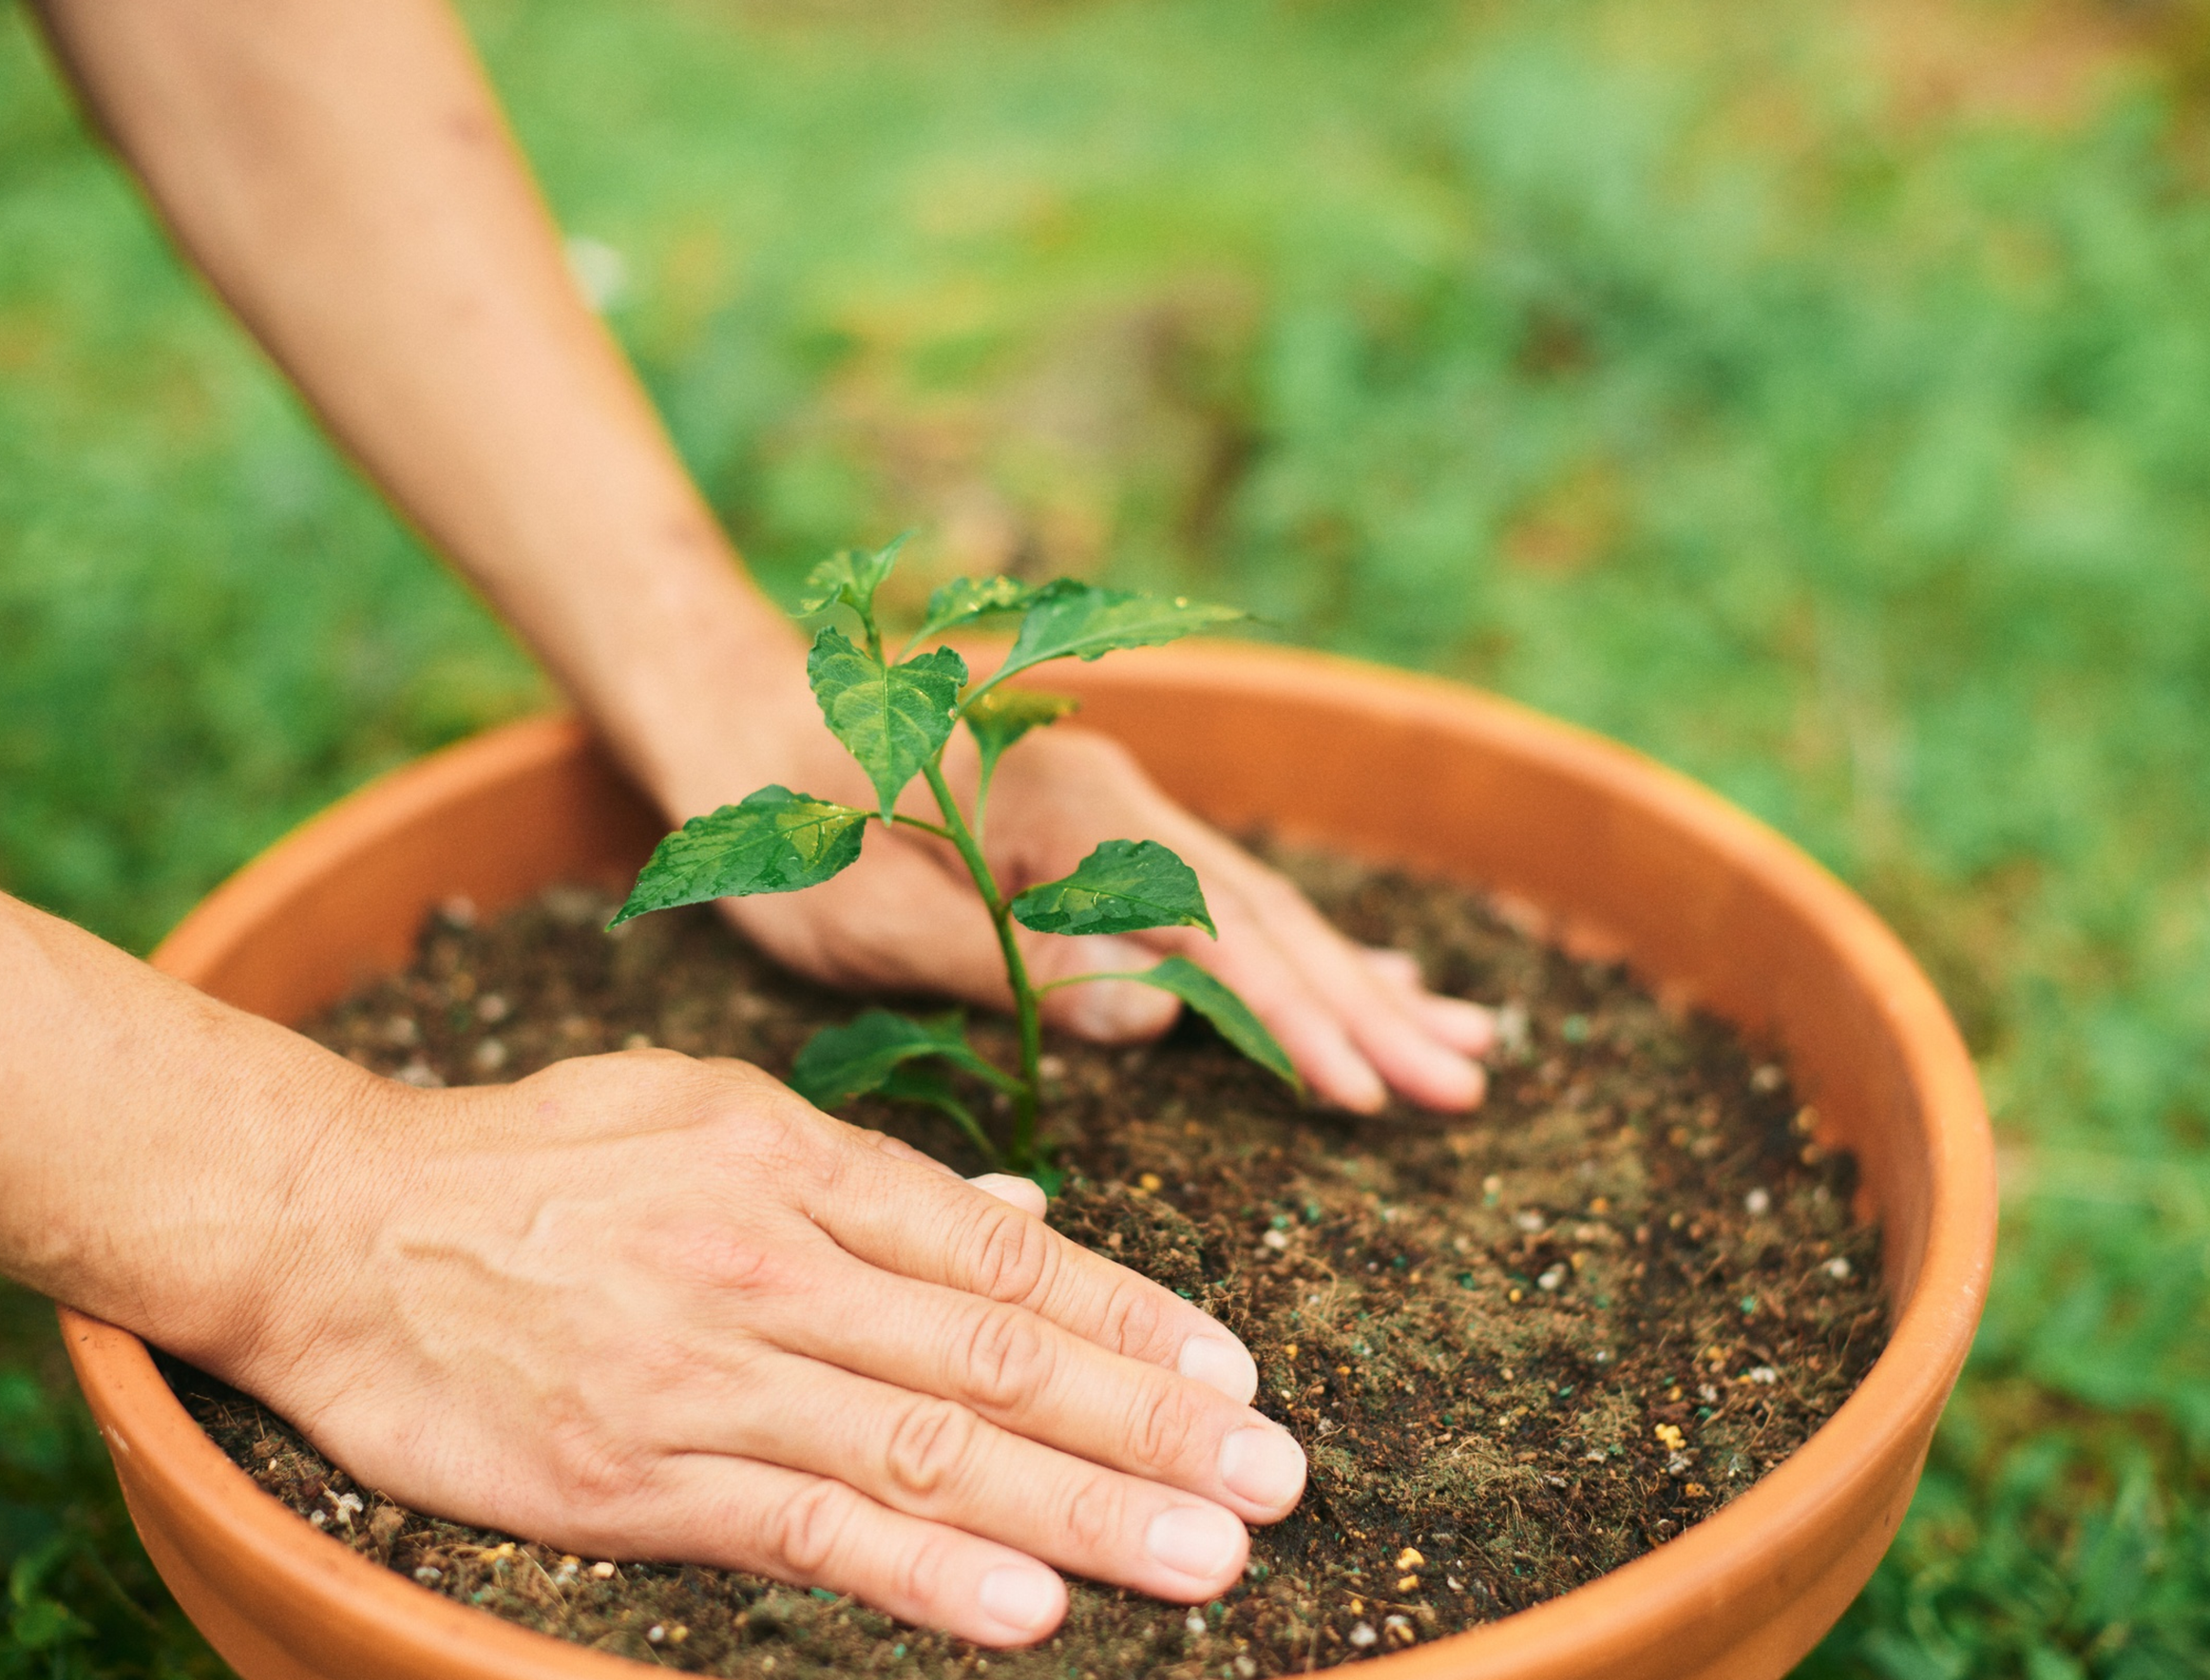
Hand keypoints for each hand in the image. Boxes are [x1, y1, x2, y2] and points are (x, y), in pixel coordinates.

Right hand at [264, 1053, 1303, 1645]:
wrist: (333, 1221)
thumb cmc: (536, 1160)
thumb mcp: (708, 1113)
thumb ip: (872, 1177)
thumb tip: (1025, 1216)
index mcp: (798, 1161)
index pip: (1004, 1252)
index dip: (1132, 1317)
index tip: (1234, 1372)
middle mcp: (773, 1261)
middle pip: (997, 1354)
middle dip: (1150, 1423)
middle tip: (1274, 1478)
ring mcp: (706, 1371)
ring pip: (930, 1446)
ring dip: (1082, 1508)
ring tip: (1206, 1553)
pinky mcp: (632, 1472)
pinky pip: (803, 1526)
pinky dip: (922, 1571)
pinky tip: (1026, 1606)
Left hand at [708, 712, 1496, 1113]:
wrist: (738, 713)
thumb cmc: (779, 822)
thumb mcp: (860, 912)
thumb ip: (1006, 962)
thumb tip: (1158, 1014)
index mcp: (1064, 813)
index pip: (1211, 929)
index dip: (1295, 1016)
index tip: (1369, 1090)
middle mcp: (1116, 802)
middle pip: (1267, 915)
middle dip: (1367, 1007)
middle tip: (1466, 1083)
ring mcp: (1120, 814)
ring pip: (1263, 907)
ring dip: (1359, 979)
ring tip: (1462, 1043)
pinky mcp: (1105, 836)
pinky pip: (1226, 900)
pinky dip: (1303, 948)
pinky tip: (1368, 978)